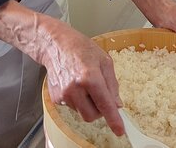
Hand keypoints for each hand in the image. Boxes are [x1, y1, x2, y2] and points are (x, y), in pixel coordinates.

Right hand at [38, 21, 124, 135]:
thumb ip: (112, 84)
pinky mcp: (56, 98)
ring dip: (88, 105)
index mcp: (90, 77)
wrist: (55, 45)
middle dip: (99, 111)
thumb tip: (117, 104)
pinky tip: (74, 85)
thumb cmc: (80, 48)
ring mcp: (63, 94)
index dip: (113, 120)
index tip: (120, 130)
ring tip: (84, 84)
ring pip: (82, 113)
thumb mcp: (104, 60)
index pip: (104, 105)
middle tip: (100, 95)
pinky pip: (72, 108)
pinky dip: (77, 101)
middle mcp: (75, 88)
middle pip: (92, 116)